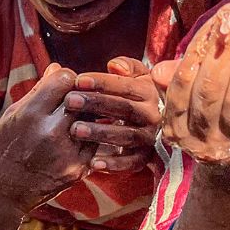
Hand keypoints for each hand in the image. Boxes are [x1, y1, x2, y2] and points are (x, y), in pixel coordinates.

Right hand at [0, 63, 96, 214]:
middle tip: (77, 96)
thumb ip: (37, 92)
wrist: (2, 194)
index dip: (65, 77)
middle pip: (83, 97)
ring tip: (82, 114)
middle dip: (80, 94)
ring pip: (94, 119)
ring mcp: (67, 152)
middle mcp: (50, 131)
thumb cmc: (2, 150)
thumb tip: (56, 67)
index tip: (63, 84)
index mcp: (30, 114)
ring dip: (90, 114)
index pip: (64, 78)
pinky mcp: (78, 169)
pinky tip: (83, 134)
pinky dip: (91, 136)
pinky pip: (95, 143)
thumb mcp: (12, 116)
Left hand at [64, 57, 159, 172]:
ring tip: (75, 129)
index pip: (126, 86)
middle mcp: (153, 115)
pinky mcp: (146, 157)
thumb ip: (128, 67)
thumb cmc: (138, 97)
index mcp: (149, 93)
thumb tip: (115, 65)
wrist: (159, 125)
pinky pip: (132, 163)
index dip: (102, 82)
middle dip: (96, 104)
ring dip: (100, 133)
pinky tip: (93, 163)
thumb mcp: (139, 77)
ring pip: (126, 135)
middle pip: (124, 109)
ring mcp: (150, 137)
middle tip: (69, 101)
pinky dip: (114, 164)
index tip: (78, 80)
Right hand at [152, 3, 229, 168]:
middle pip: (210, 88)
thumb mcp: (183, 103)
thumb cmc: (208, 121)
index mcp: (174, 126)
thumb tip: (133, 67)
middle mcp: (197, 140)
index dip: (201, 46)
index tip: (220, 17)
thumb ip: (171, 79)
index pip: (183, 80)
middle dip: (226, 47)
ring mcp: (228, 147)